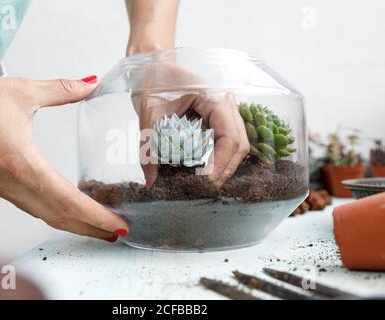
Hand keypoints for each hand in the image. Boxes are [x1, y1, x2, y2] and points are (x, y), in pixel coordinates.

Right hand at [0, 69, 127, 241]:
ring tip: (97, 225)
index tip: (118, 225)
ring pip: (44, 215)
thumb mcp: (21, 91)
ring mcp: (0, 189)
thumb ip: (62, 89)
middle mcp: (10, 184)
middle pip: (59, 217)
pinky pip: (29, 206)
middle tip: (116, 233)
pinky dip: (54, 212)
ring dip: (73, 224)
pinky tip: (66, 207)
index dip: (96, 216)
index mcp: (20, 164)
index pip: (68, 201)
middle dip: (90, 228)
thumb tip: (90, 82)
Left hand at [131, 64, 249, 187]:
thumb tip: (151, 182)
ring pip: (236, 144)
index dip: (220, 164)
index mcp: (213, 97)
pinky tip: (204, 169)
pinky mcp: (217, 116)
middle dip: (224, 169)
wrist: (151, 64)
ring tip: (204, 182)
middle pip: (239, 144)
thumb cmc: (151, 80)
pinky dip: (218, 157)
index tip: (203, 182)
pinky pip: (226, 140)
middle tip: (204, 189)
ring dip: (223, 165)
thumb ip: (149, 148)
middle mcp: (225, 103)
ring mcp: (224, 109)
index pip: (229, 137)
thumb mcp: (148, 115)